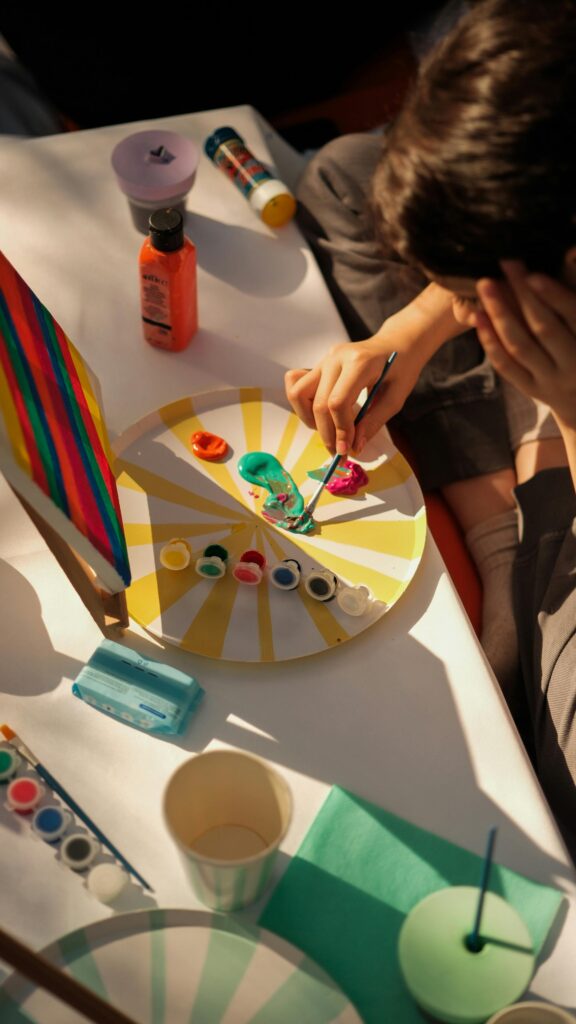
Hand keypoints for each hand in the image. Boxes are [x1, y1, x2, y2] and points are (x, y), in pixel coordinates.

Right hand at [285, 335, 420, 454]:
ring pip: (298, 394)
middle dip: (327, 434)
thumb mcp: (396, 398)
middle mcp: (335, 358)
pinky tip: (320, 414)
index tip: (348, 450)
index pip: (338, 402)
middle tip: (340, 452)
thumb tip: (354, 447)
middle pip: (318, 403)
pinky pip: (297, 386)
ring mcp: (324, 359)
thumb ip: (374, 422)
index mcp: (359, 362)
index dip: (341, 430)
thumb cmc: (401, 369)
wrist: (397, 343)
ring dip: (309, 419)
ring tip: (329, 431)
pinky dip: (303, 405)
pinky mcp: (319, 364)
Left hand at [475, 261, 575, 429]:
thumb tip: (570, 251)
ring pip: (520, 347)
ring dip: (500, 314)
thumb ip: (575, 286)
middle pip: (543, 328)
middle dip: (522, 294)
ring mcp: (551, 379)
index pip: (573, 314)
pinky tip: (478, 316)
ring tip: (486, 284)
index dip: (553, 295)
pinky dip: (491, 341)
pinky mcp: (532, 389)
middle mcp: (573, 363)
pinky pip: (507, 366)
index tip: (532, 274)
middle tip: (505, 262)